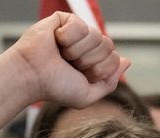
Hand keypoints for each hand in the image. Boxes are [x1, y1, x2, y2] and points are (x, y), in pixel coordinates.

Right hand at [9, 12, 128, 108]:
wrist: (32, 76)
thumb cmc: (55, 87)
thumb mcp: (87, 95)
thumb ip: (110, 82)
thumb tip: (127, 61)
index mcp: (94, 62)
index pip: (114, 59)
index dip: (99, 70)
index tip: (79, 75)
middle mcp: (87, 46)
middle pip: (108, 46)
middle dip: (89, 60)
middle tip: (69, 65)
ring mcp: (77, 32)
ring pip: (97, 35)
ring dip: (77, 51)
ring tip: (61, 54)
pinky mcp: (65, 20)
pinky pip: (81, 26)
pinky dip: (68, 38)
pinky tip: (56, 41)